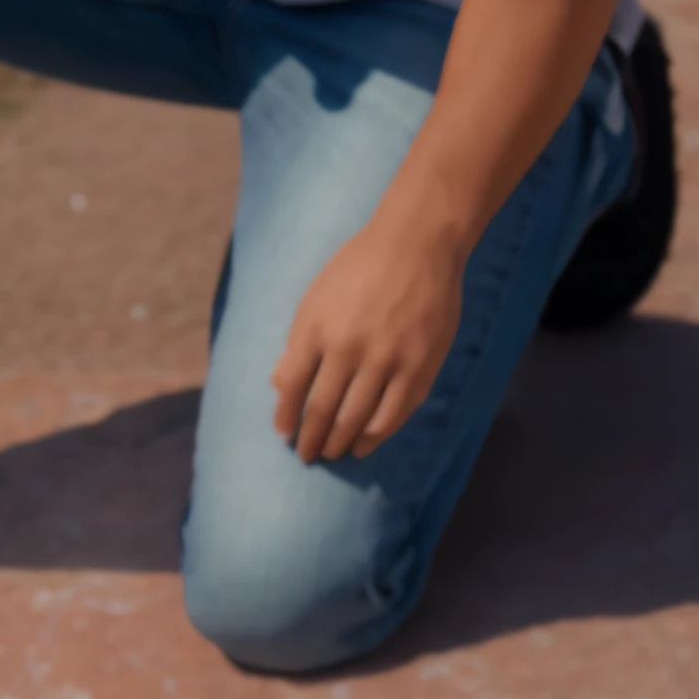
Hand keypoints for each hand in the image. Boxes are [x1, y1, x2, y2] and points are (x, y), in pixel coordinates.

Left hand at [270, 215, 465, 462]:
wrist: (416, 243)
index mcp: (316, 327)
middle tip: (306, 455)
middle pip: (322, 411)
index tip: (284, 436)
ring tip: (332, 452)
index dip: (286, 418)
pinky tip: (364, 443)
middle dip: (311, 440)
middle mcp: (348, 348)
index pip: (292, 387)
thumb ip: (298, 342)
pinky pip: (393, 415)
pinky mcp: (418, 368)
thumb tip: (280, 385)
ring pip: (356, 420)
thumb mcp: (317, 296)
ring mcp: (385, 360)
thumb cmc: (360, 266)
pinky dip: (375, 436)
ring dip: (339, 443)